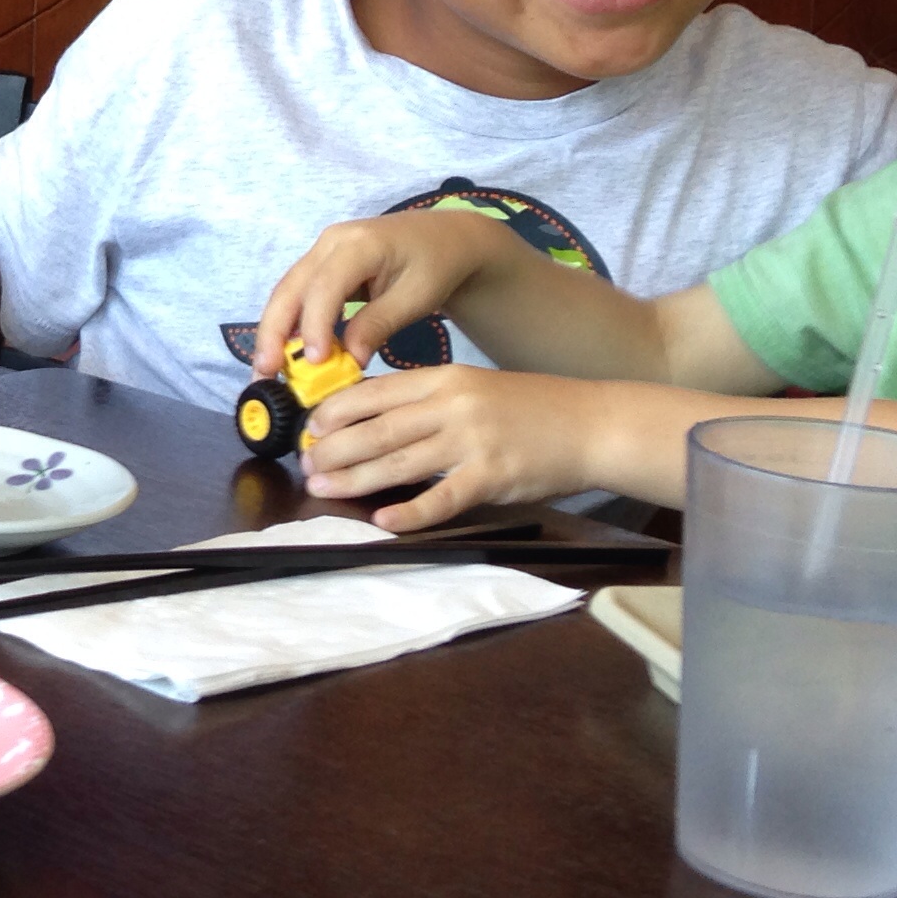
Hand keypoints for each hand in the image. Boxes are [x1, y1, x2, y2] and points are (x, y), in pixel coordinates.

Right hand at [250, 212, 525, 367]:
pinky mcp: (321, 265)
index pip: (325, 286)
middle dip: (274, 332)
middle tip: (265, 373)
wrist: (445, 238)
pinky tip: (284, 353)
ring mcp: (321, 251)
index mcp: (359, 244)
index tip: (313, 362)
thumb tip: (349, 360)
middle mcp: (331, 242)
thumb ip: (380, 325)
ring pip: (286, 292)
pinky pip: (297, 294)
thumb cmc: (436, 265)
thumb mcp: (417, 297)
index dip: (314, 325)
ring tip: (266, 371)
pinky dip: (289, 324)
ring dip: (274, 332)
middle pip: (290, 288)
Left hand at [293, 364, 601, 531]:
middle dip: (333, 448)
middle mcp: (453, 406)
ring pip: (398, 462)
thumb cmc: (531, 407)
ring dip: (355, 478)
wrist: (592, 424)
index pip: (376, 391)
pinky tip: (383, 519)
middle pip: (378, 429)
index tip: (310, 427)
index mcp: (444, 378)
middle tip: (305, 463)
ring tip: (323, 488)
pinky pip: (442, 498)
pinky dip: (409, 511)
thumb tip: (375, 417)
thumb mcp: (474, 387)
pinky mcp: (492, 477)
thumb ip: (428, 398)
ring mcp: (473, 442)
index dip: (337, 411)